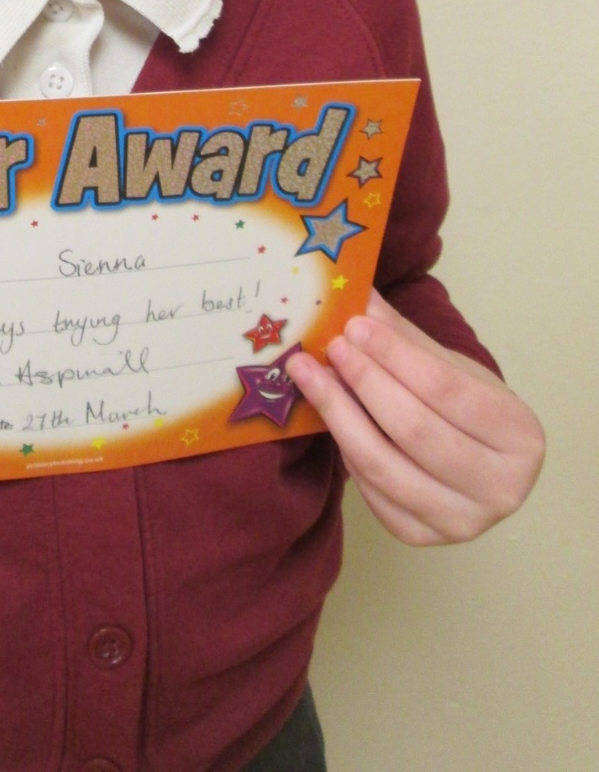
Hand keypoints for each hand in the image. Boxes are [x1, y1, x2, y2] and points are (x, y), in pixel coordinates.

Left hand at [287, 291, 544, 545]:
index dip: (394, 355)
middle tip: (330, 346)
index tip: (354, 325)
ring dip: (338, 413)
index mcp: (519, 434)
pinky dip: (344, 449)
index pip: (445, 388)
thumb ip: (403, 335)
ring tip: (309, 373)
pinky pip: (369, 491)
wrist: (477, 463)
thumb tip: (354, 292)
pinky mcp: (420, 536)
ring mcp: (461, 521)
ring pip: (383, 465)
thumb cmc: (466, 409)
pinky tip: (329, 414)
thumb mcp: (449, 366)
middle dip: (364, 382)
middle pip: (413, 429)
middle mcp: (501, 487)